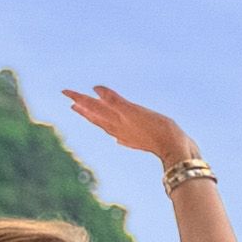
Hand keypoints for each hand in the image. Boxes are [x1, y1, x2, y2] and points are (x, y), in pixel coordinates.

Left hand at [62, 86, 193, 165]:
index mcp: (117, 120)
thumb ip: (115, 101)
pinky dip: (116, 132)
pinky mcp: (141, 141)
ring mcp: (130, 136)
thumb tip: (95, 90)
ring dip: (98, 119)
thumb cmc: (157, 129)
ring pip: (108, 126)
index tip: (64, 92)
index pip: (93, 106)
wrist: (176, 151)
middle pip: (97, 117)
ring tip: (89, 115)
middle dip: (85, 109)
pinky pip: (122, 136)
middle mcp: (120, 129)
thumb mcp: (135, 112)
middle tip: (72, 103)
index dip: (79, 98)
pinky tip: (116, 137)